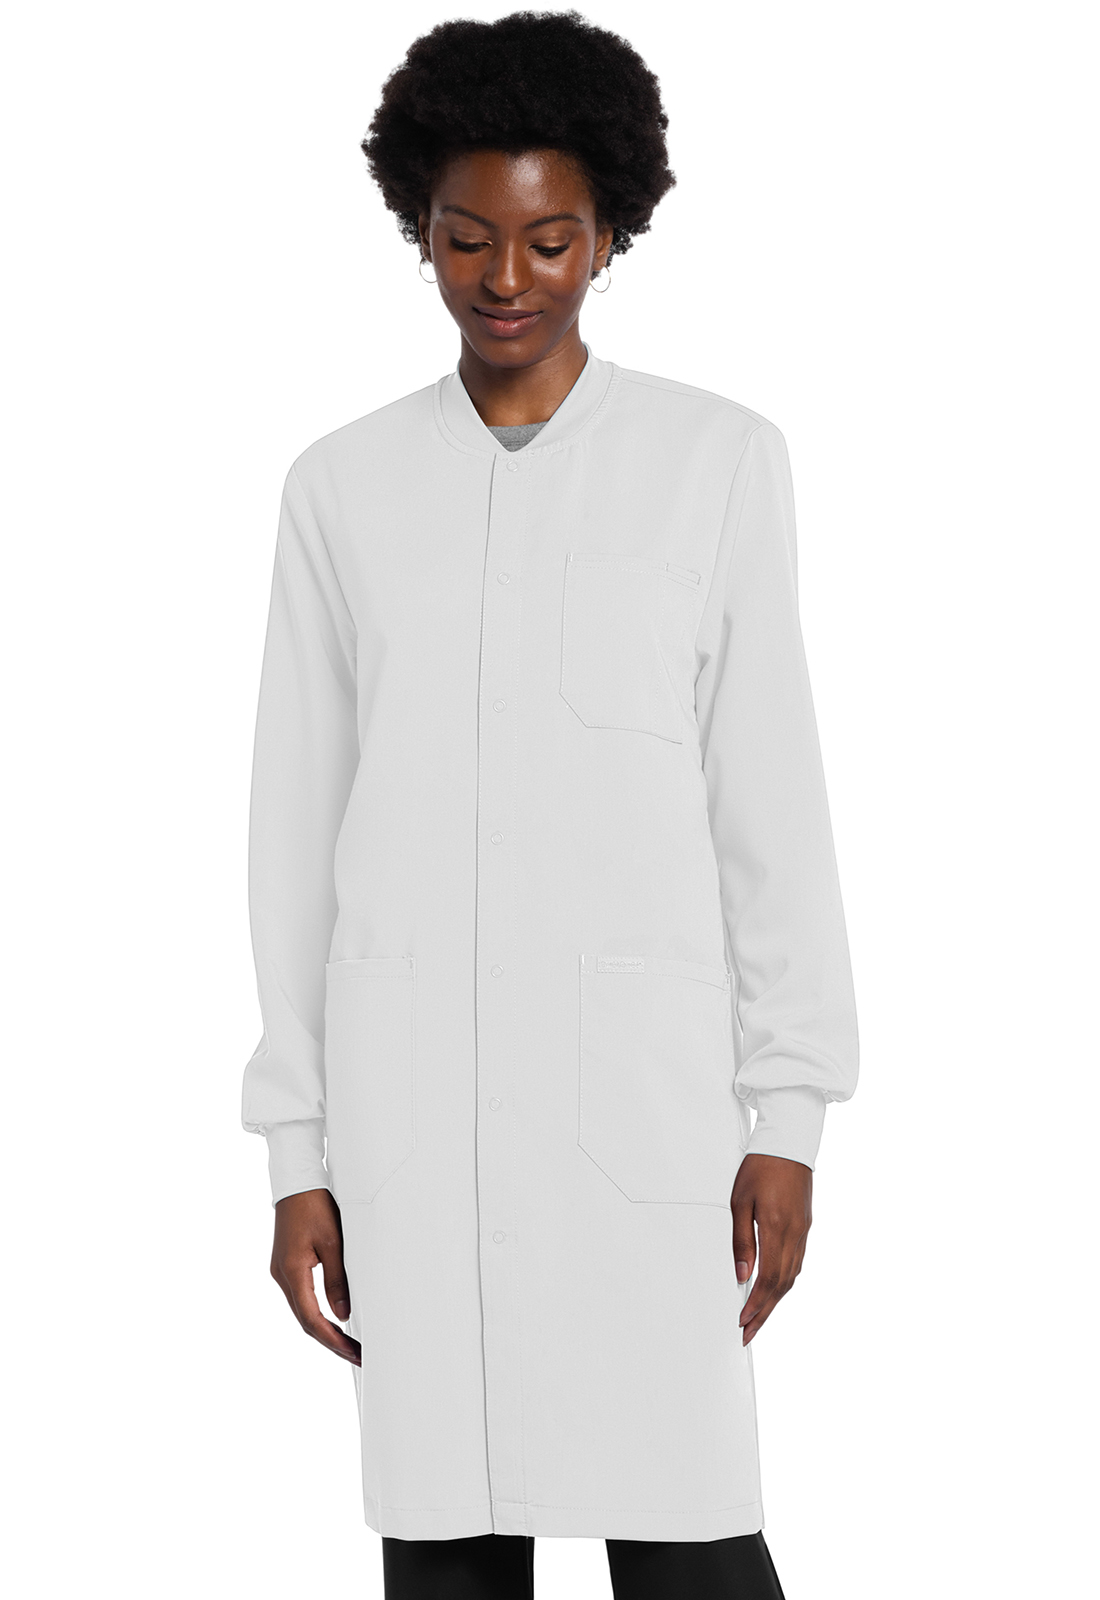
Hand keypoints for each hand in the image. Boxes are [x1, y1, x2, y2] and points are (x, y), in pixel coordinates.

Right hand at [270, 1188, 361, 1365]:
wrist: (296, 1181)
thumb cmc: (314, 1205)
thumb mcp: (332, 1242)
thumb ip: (337, 1279)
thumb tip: (342, 1314)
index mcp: (292, 1272)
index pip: (312, 1319)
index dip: (333, 1340)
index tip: (353, 1352)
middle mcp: (282, 1276)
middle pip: (305, 1320)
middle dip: (330, 1340)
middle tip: (356, 1354)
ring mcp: (282, 1271)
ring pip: (303, 1310)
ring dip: (324, 1328)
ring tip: (348, 1342)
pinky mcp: (286, 1265)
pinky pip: (301, 1296)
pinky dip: (317, 1312)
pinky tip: (332, 1317)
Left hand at [730, 1153, 812, 1345]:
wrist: (788, 1143)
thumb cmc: (761, 1166)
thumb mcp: (740, 1201)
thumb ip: (741, 1240)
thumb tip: (742, 1275)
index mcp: (777, 1229)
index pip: (767, 1280)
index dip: (755, 1305)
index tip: (742, 1322)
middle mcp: (795, 1235)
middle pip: (782, 1286)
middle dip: (765, 1313)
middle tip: (749, 1332)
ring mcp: (803, 1232)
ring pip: (792, 1277)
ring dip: (775, 1301)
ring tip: (759, 1317)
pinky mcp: (805, 1227)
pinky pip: (797, 1263)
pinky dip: (785, 1282)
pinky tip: (774, 1289)